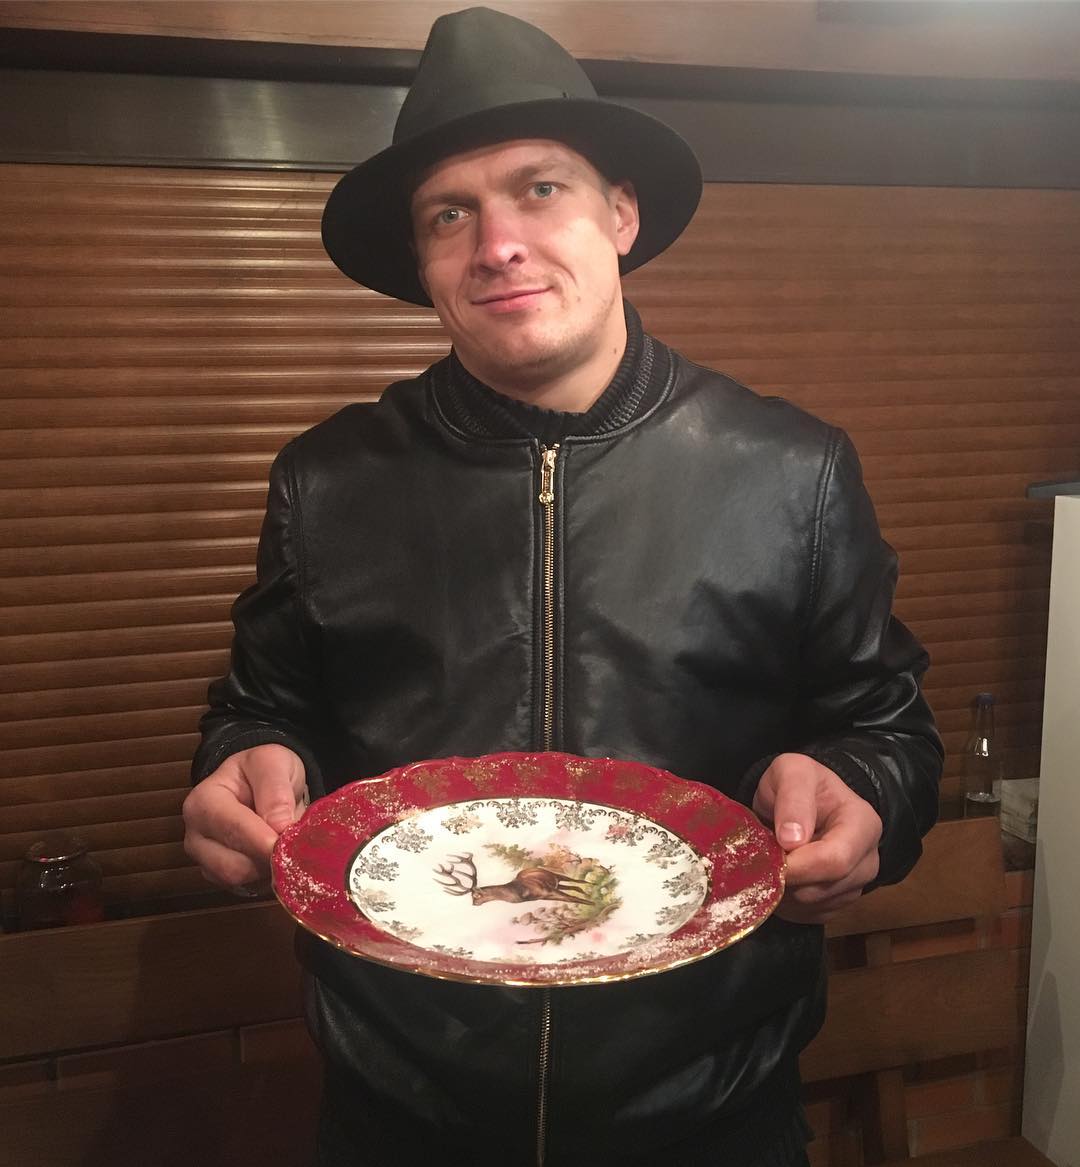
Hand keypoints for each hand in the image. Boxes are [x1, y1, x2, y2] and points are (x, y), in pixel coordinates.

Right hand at [182, 743, 307, 892]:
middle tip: (296, 846)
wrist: (258, 783)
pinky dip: (267, 877)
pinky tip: (277, 856)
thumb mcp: (272, 762)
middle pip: (233, 866)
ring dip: (269, 869)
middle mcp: (196, 836)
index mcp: (202, 802)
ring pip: (240, 881)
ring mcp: (205, 861)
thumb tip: (279, 827)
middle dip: (268, 859)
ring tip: (285, 845)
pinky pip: (247, 888)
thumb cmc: (263, 770)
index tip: (291, 845)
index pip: (233, 830)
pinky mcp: (220, 878)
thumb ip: (275, 791)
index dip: (264, 841)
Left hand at [753, 752, 881, 923]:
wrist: (802, 798)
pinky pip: (809, 915)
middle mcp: (868, 859)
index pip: (836, 860)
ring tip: (773, 860)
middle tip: (763, 858)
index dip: (799, 866)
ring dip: (785, 889)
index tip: (768, 858)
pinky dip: (788, 901)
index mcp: (863, 824)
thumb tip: (791, 839)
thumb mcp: (792, 772)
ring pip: (814, 905)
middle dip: (788, 878)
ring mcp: (856, 884)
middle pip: (825, 887)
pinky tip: (782, 875)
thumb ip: (793, 798)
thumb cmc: (799, 782)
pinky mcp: (838, 902)